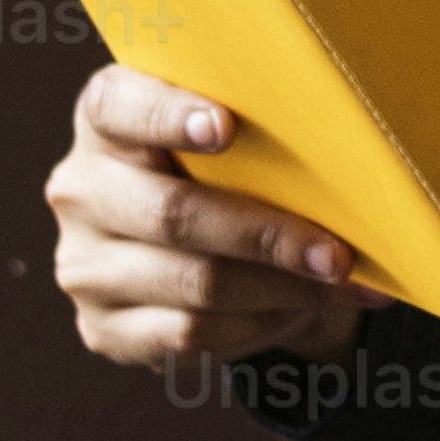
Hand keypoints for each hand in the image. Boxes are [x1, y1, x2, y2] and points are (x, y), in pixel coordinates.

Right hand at [48, 61, 377, 377]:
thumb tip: (357, 155)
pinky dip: (260, 323)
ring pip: (195, 283)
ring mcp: (84, 265)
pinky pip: (191, 334)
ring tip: (341, 283)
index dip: (169, 116)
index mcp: (104, 118)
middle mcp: (81, 189)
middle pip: (174, 214)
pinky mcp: (102, 329)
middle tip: (336, 253)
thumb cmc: (228, 169)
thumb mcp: (234, 134)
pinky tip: (301, 308)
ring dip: (281, 288)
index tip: (226, 128)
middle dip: (267, 236)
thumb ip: (259, 128)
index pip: (120, 106)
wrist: (197, 247)